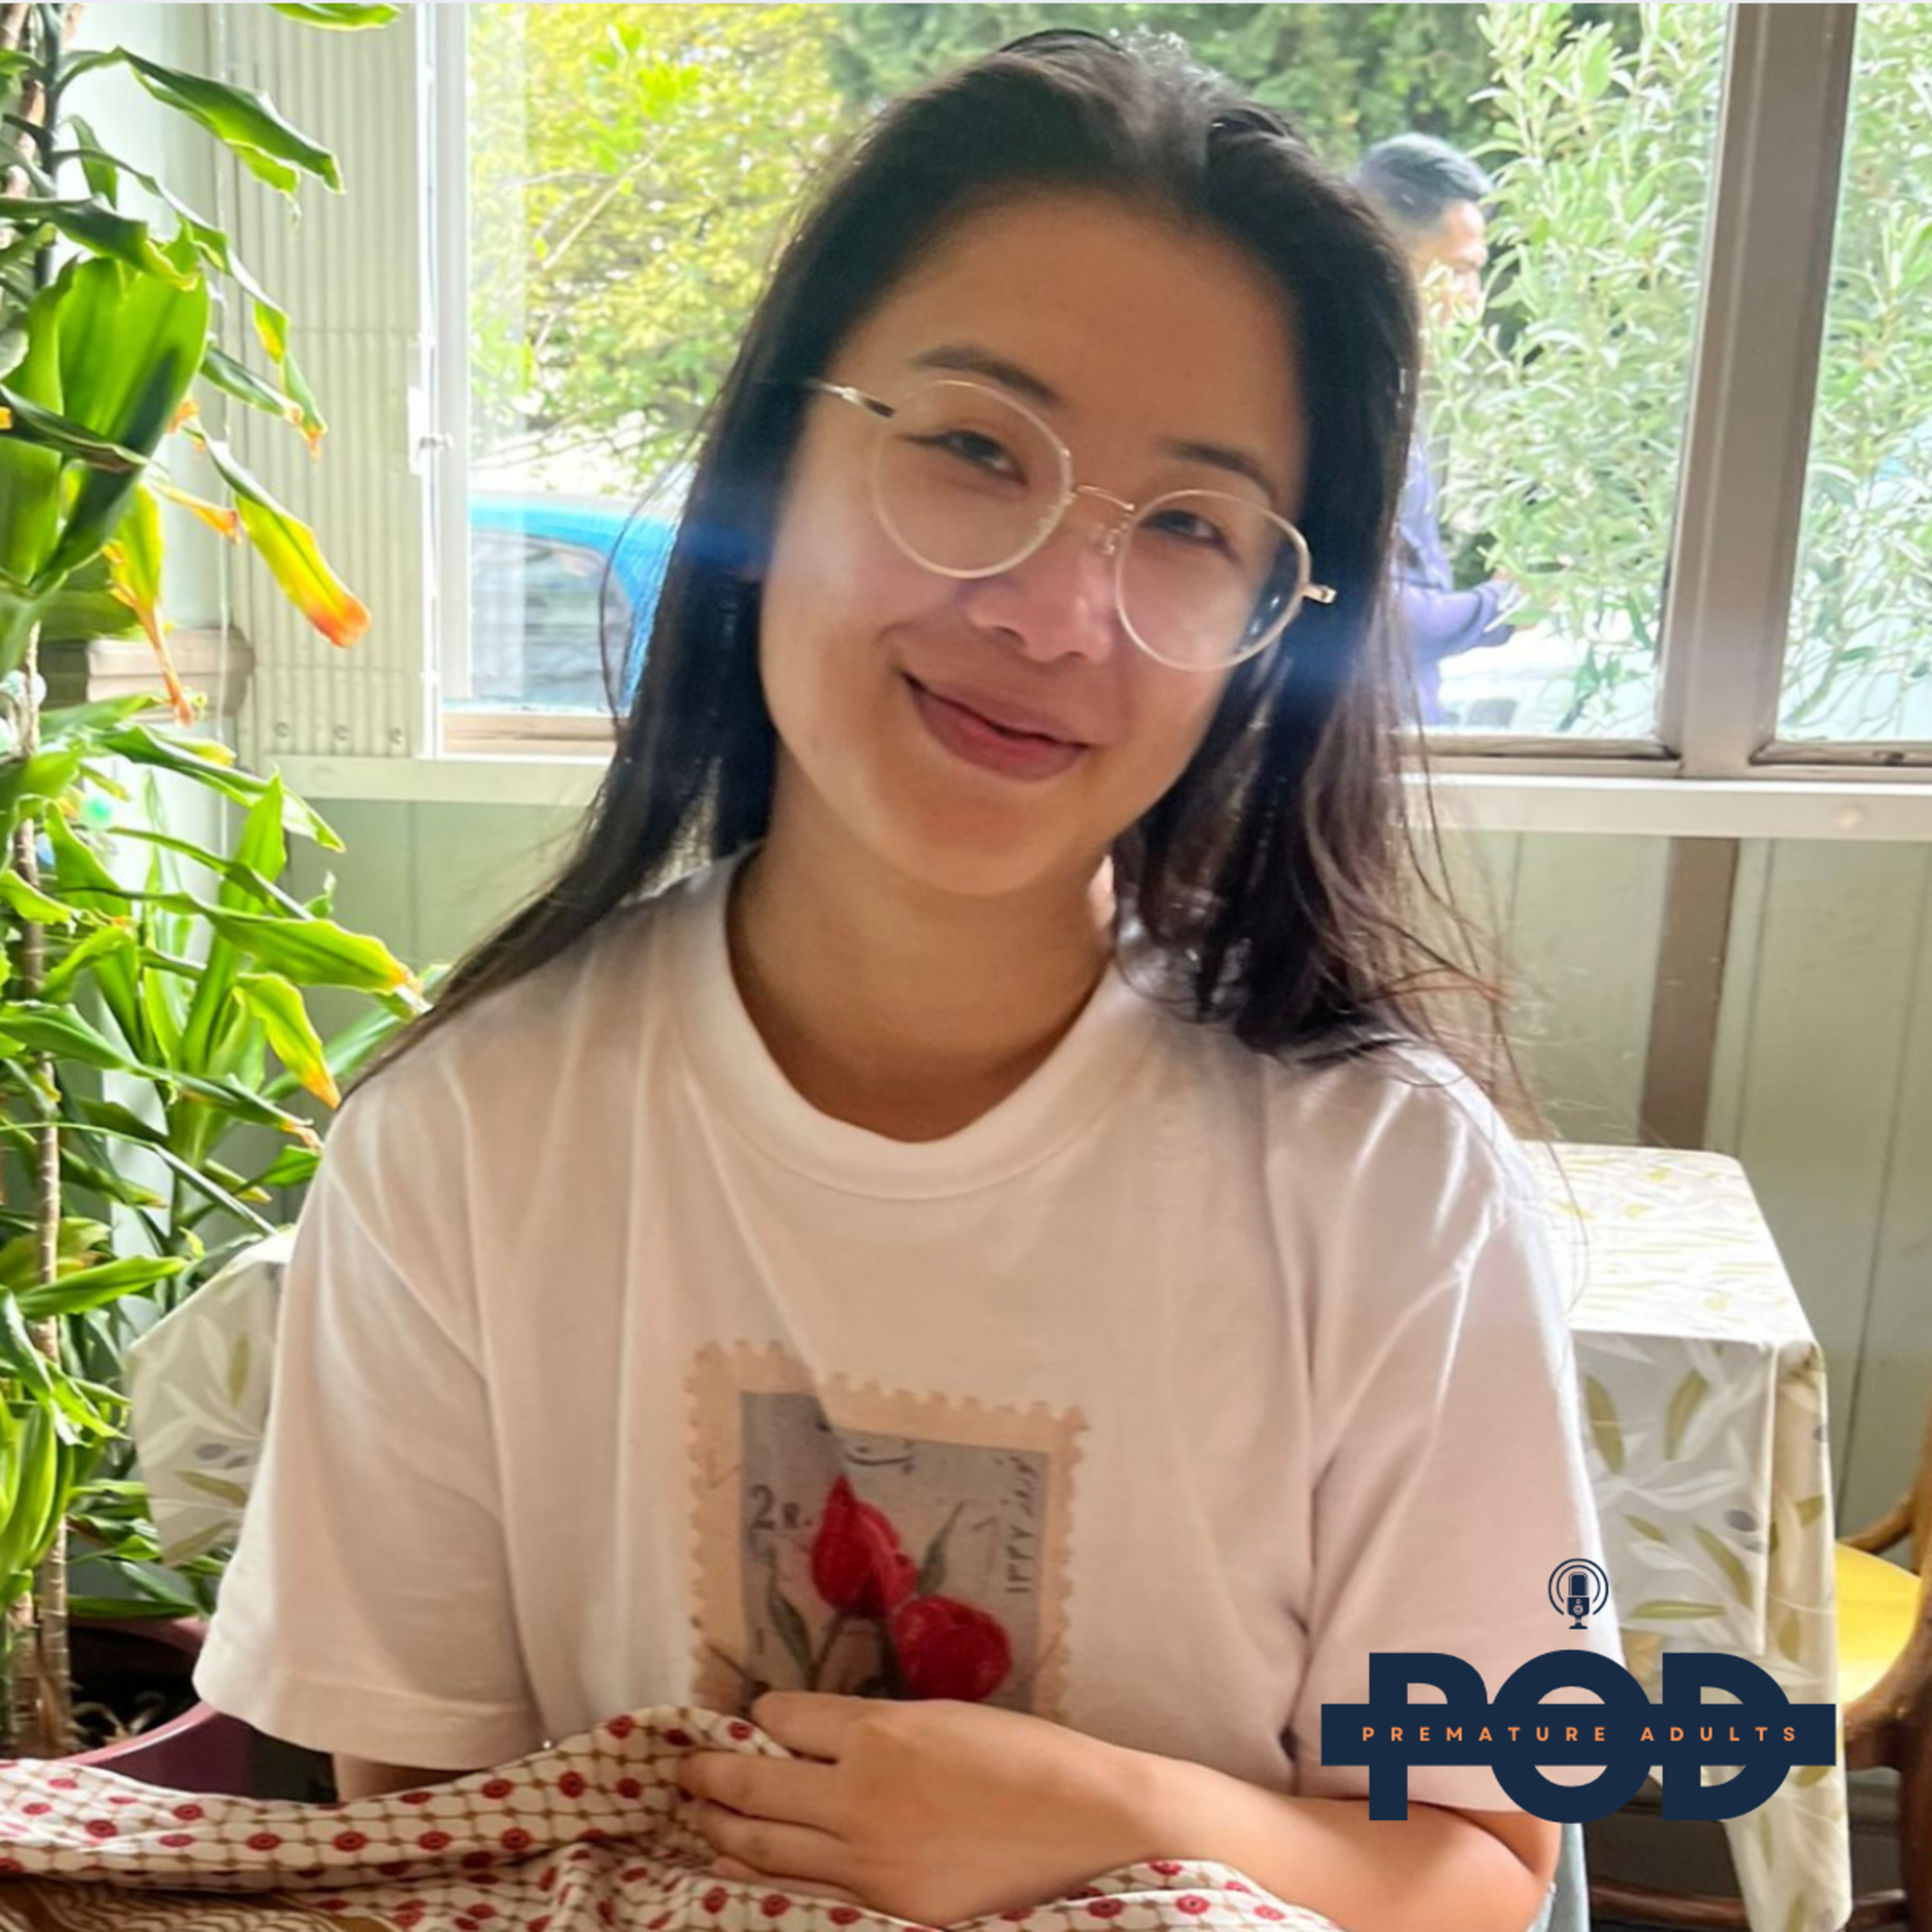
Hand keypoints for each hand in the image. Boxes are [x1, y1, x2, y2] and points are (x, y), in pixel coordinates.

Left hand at [679, 1691, 1157, 1923]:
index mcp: (878, 1732)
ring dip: (724, 1831)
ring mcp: (867, 1861)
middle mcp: (858, 1794)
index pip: (783, 1718)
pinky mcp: (887, 1909)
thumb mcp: (942, 1718)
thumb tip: (815, 1735)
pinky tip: (747, 1872)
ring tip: (702, 1820)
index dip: (763, 1716)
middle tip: (685, 1772)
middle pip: (755, 1786)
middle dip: (711, 1777)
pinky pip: (805, 1891)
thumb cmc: (1026, 1755)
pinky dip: (767, 1878)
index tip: (752, 1718)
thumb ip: (875, 1729)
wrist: (1088, 1825)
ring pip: (764, 1848)